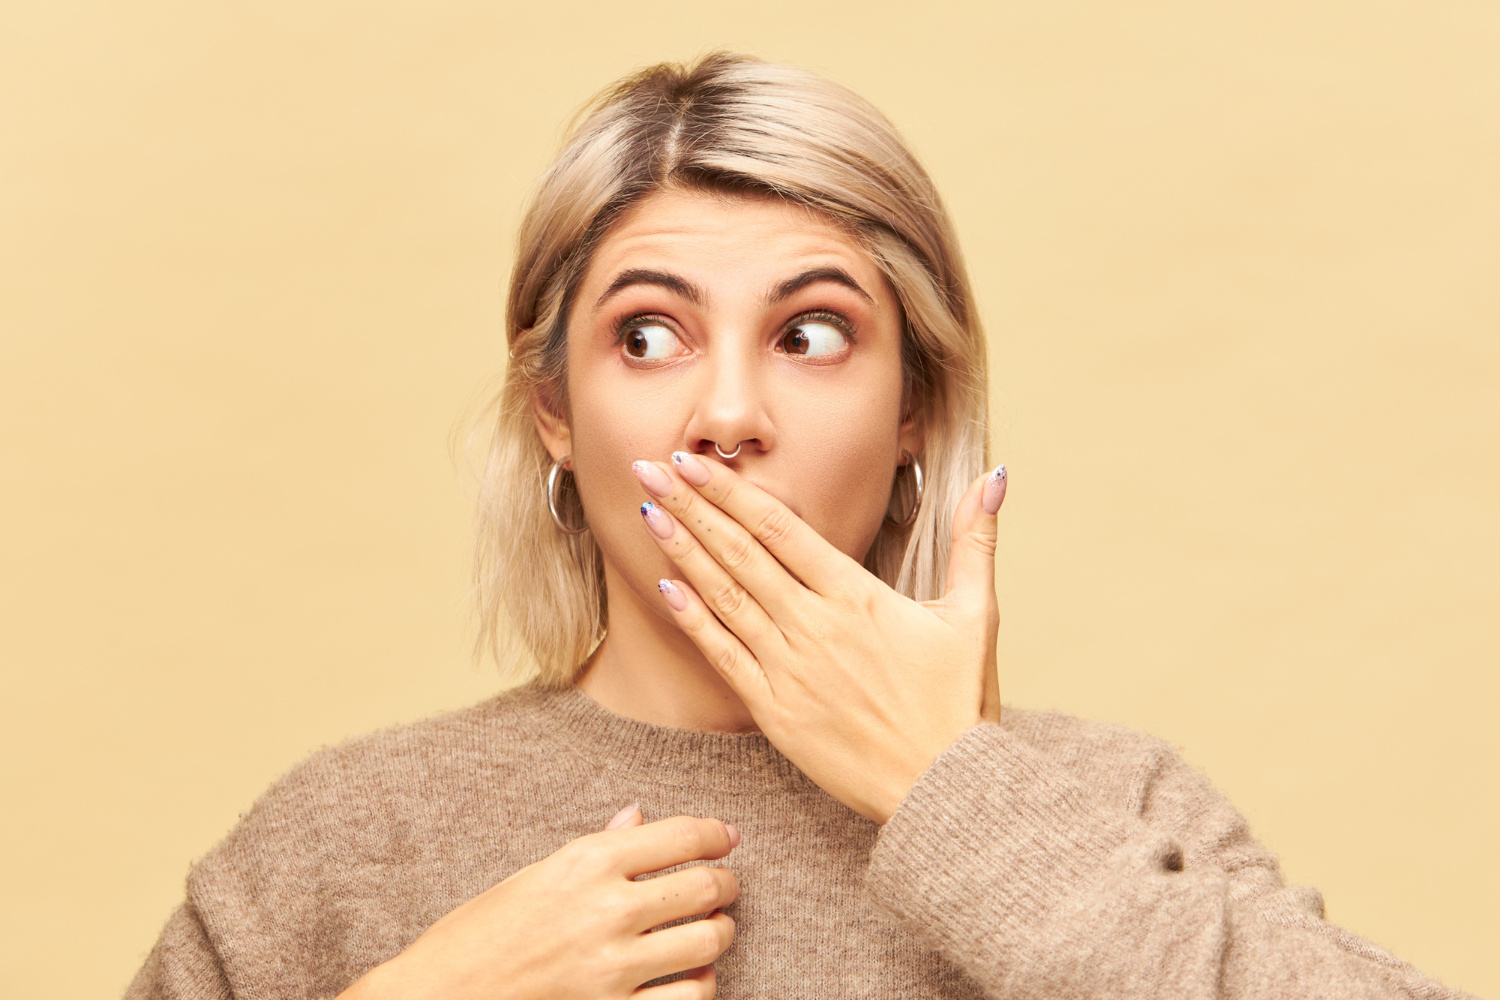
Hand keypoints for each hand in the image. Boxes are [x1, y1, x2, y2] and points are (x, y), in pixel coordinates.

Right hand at [339, 807, 740, 999]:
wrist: (441, 995)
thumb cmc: (481, 933)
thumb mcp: (536, 875)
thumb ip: (596, 848)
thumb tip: (639, 818)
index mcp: (587, 861)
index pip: (682, 836)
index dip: (717, 834)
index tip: (727, 838)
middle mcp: (607, 908)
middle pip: (706, 887)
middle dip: (726, 884)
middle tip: (725, 885)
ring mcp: (613, 966)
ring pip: (709, 942)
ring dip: (719, 933)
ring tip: (710, 931)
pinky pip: (691, 997)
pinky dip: (702, 984)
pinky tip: (692, 976)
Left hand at [632, 453, 1007, 823]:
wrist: (946, 790)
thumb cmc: (961, 704)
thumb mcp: (977, 614)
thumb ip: (975, 541)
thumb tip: (995, 478)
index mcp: (859, 597)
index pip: (782, 529)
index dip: (732, 493)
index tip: (694, 461)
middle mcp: (817, 627)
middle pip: (742, 554)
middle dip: (692, 507)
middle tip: (648, 469)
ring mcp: (792, 670)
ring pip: (726, 599)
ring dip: (684, 554)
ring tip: (647, 513)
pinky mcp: (777, 713)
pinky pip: (726, 658)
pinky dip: (695, 622)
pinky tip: (667, 588)